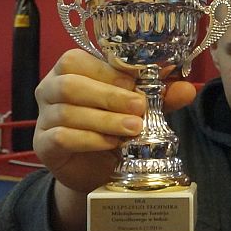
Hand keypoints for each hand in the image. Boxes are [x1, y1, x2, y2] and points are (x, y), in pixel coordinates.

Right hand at [34, 49, 197, 193]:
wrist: (97, 170)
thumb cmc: (114, 128)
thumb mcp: (139, 109)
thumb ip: (160, 97)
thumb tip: (187, 88)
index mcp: (70, 71)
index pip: (77, 60)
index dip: (107, 72)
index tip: (136, 84)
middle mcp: (50, 89)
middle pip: (69, 83)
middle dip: (109, 95)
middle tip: (139, 108)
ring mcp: (43, 118)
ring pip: (67, 111)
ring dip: (105, 120)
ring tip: (132, 130)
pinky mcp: (43, 145)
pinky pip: (62, 137)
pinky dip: (90, 139)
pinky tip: (111, 143)